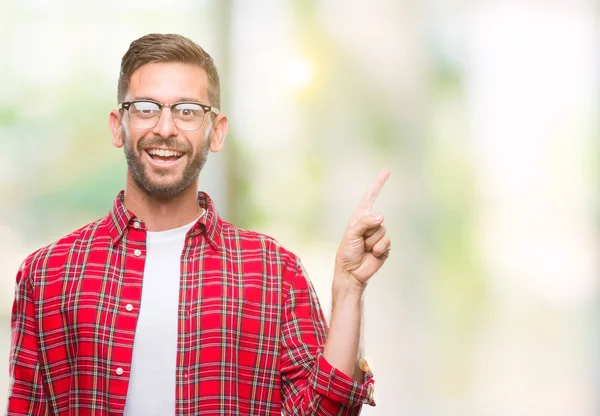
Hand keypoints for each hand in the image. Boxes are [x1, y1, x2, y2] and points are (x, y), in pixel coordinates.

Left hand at [334, 169, 390, 293]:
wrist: (351, 273)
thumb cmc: (347, 252)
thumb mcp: (352, 234)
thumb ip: (364, 223)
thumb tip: (381, 217)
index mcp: (360, 218)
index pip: (371, 197)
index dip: (378, 184)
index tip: (386, 171)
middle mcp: (370, 224)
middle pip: (378, 219)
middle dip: (367, 231)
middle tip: (359, 241)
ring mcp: (378, 236)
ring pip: (382, 231)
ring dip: (371, 241)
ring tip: (364, 249)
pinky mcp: (384, 247)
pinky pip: (387, 242)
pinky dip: (378, 248)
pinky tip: (372, 254)